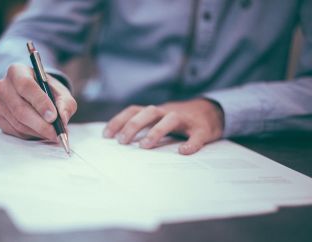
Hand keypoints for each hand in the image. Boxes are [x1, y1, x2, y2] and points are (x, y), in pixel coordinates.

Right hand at [0, 63, 76, 140]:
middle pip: (20, 108)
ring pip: (18, 122)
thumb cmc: (48, 92)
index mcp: (17, 71)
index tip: (53, 116)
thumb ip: (65, 104)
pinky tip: (40, 132)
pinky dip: (30, 135)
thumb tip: (63, 118)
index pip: (26, 86)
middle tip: (56, 133)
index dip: (40, 102)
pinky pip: (13, 131)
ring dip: (37, 131)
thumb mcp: (61, 93)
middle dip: (41, 124)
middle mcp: (3, 85)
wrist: (35, 96)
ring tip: (53, 134)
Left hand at [103, 99, 223, 154]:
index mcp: (156, 111)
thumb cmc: (179, 120)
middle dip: (133, 125)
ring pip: (170, 119)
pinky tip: (183, 151)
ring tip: (145, 146)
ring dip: (156, 131)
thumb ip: (144, 127)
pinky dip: (191, 143)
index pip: (134, 111)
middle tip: (122, 142)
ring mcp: (186, 119)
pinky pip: (196, 135)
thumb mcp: (159, 119)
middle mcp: (168, 112)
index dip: (119, 121)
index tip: (106, 135)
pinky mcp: (202, 129)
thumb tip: (120, 141)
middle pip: (148, 112)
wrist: (212, 111)